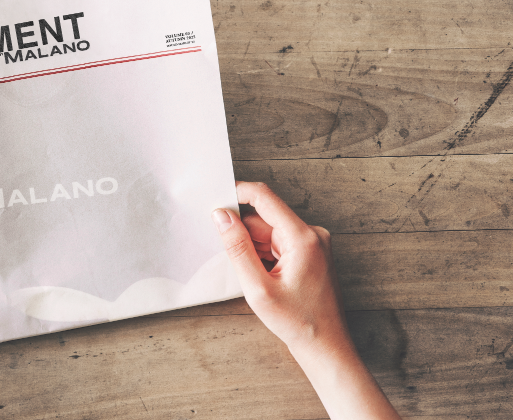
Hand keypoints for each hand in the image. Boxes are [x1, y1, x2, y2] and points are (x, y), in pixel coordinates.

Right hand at [212, 182, 399, 419]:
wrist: (327, 347)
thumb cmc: (298, 322)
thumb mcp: (258, 287)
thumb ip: (237, 247)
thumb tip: (221, 216)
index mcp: (303, 237)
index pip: (263, 197)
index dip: (236, 194)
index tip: (215, 203)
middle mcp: (312, 234)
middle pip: (264, 218)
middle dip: (244, 235)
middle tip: (236, 262)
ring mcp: (313, 243)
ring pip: (269, 232)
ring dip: (255, 249)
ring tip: (257, 280)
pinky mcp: (311, 253)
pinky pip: (279, 243)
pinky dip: (265, 256)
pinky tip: (264, 279)